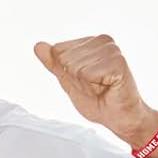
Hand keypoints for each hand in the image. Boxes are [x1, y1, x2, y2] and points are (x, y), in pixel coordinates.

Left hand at [34, 35, 157, 151]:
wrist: (118, 117)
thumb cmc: (97, 99)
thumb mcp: (68, 80)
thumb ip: (53, 63)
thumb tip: (38, 45)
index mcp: (91, 41)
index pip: (58, 50)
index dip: (66, 72)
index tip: (84, 80)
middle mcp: (103, 41)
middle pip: (65, 58)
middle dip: (75, 79)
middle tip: (94, 86)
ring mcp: (112, 50)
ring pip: (75, 66)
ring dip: (85, 84)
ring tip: (101, 87)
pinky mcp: (118, 62)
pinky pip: (87, 74)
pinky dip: (94, 86)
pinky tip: (108, 87)